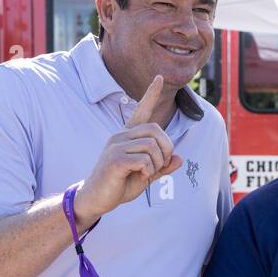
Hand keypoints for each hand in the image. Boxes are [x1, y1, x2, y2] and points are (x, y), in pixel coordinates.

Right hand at [76, 75, 182, 221]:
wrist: (97, 199)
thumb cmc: (120, 185)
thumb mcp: (146, 175)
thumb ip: (162, 167)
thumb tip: (179, 159)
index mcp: (128, 136)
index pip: (141, 110)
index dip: (151, 94)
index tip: (159, 77)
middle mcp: (121, 135)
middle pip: (156, 130)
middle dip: (166, 149)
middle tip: (161, 166)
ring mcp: (116, 145)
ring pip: (151, 146)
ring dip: (157, 163)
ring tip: (147, 174)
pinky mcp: (114, 159)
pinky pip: (143, 160)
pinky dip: (148, 171)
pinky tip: (140, 177)